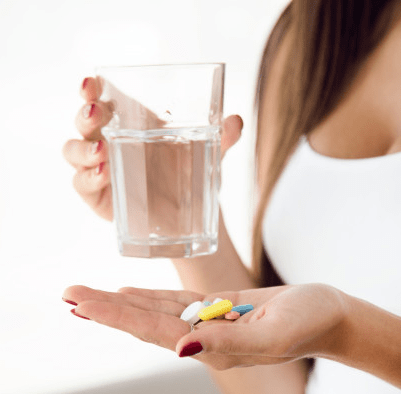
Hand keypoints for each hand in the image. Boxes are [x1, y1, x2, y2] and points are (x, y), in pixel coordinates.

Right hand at [62, 77, 243, 220]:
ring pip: (73, 151)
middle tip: (97, 113)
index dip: (89, 89)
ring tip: (102, 150)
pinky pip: (80, 183)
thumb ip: (222, 137)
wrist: (188, 214)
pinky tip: (104, 174)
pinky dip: (88, 178)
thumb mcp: (208, 154)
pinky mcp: (96, 195)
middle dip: (84, 114)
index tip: (91, 81)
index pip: (100, 99)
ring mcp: (98, 168)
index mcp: (129, 124)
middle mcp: (107, 141)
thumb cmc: (189, 174)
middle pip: (82, 122)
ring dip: (83, 148)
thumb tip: (236, 121)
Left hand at [62, 283, 348, 369]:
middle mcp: (204, 337)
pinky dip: (150, 297)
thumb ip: (228, 341)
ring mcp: (210, 321)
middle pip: (145, 321)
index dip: (118, 317)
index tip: (83, 305)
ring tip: (87, 295)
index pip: (154, 331)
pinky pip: (177, 301)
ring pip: (156, 310)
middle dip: (106, 309)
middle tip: (69, 295)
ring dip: (120, 302)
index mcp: (214, 347)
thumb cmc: (309, 322)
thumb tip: (182, 348)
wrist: (328, 314)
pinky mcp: (219, 307)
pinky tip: (129, 293)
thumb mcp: (273, 333)